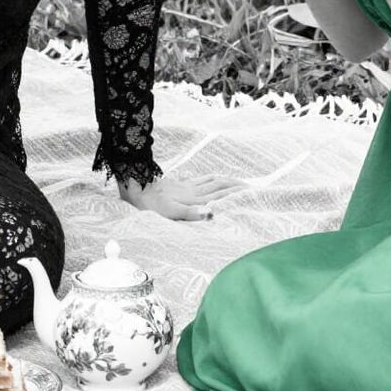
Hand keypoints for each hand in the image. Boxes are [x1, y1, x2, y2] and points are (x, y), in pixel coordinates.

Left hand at [117, 173, 244, 220]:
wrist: (138, 189)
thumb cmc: (153, 205)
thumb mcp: (171, 212)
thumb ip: (191, 213)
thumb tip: (212, 213)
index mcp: (195, 200)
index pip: (221, 195)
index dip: (236, 193)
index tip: (252, 192)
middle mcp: (195, 192)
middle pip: (221, 187)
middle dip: (237, 187)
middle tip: (253, 187)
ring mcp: (188, 187)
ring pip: (214, 182)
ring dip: (228, 181)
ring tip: (240, 182)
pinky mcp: (182, 184)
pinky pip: (202, 179)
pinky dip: (213, 177)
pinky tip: (216, 177)